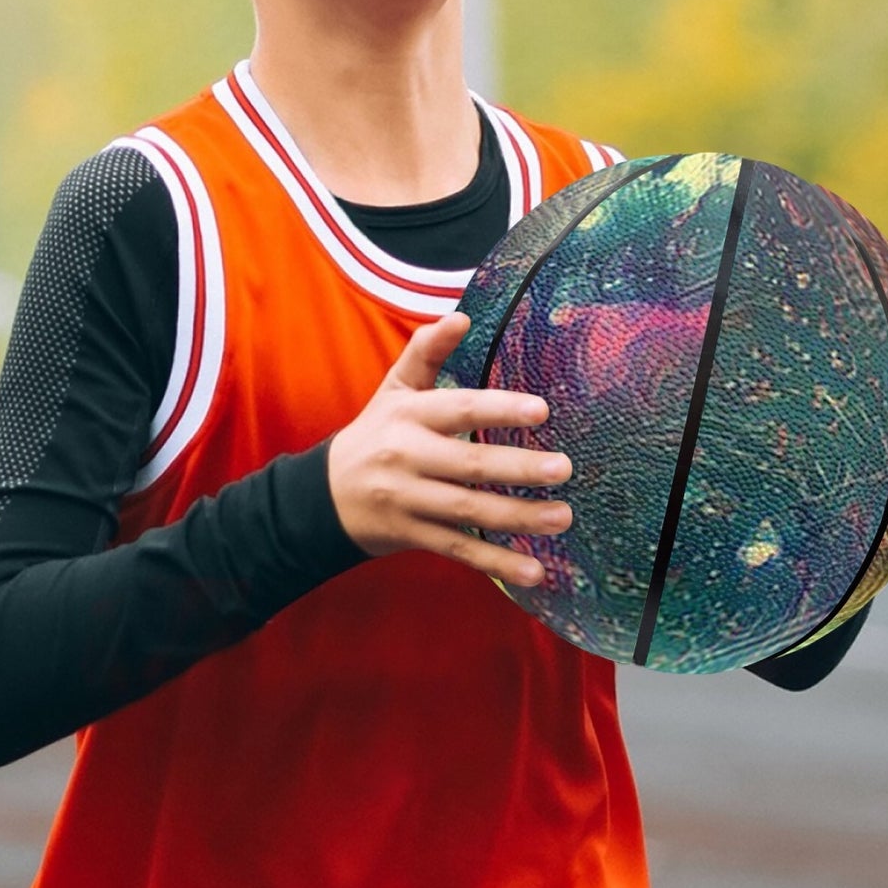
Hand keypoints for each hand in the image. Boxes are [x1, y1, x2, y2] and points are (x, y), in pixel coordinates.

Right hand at [327, 313, 572, 587]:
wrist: (323, 496)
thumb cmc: (375, 435)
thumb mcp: (394, 390)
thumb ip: (427, 352)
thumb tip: (461, 315)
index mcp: (408, 416)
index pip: (457, 409)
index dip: (497, 408)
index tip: (541, 411)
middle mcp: (406, 458)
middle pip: (468, 464)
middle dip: (518, 468)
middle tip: (564, 468)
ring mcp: (408, 501)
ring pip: (468, 511)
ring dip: (518, 517)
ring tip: (563, 517)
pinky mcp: (412, 536)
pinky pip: (459, 550)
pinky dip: (496, 564)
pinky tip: (534, 572)